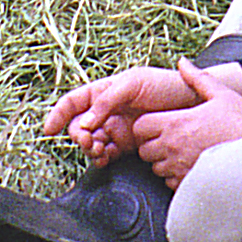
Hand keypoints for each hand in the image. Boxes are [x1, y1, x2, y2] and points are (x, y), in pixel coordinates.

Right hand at [42, 65, 196, 165]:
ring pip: (91, 142)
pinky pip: (106, 154)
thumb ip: (108, 100)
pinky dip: (101, 158)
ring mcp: (116, 128)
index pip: (73, 102)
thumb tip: (86, 121)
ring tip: (99, 150)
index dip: (58, 114)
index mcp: (103, 91)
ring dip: (89, 148)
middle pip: (78, 126)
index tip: (49, 129)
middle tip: (89, 140)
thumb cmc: (164, 85)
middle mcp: (106, 111)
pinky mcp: (128, 145)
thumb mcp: (133, 83)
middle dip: (78, 135)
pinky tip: (105, 158)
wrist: (192, 102)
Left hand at [131, 59, 241, 188]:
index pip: (140, 127)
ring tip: (184, 153)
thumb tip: (183, 63)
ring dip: (164, 162)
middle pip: (144, 150)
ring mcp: (180, 168)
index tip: (159, 124)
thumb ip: (197, 78)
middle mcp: (174, 147)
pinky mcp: (190, 184)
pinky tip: (191, 166)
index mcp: (176, 123)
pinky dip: (176, 177)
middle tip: (171, 139)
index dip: (146, 125)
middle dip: (153, 145)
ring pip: (156, 169)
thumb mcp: (220, 93)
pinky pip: (171, 184)